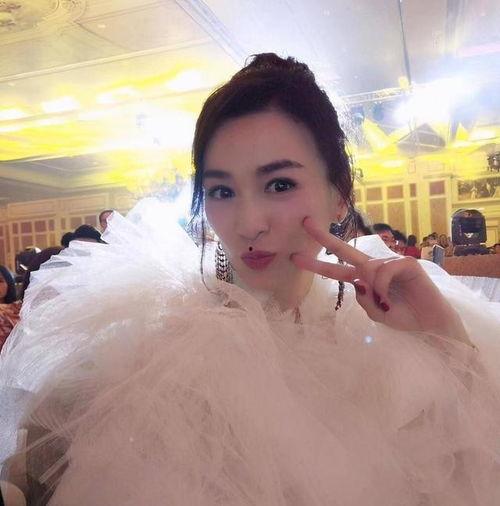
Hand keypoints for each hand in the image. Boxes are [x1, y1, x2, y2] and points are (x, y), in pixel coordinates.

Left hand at [291, 218, 471, 345]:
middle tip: (304, 223)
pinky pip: (384, 270)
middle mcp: (373, 268)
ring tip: (387, 304)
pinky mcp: (405, 263)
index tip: (295, 258)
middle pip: (344, 249)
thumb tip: (358, 282)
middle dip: (324, 236)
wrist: (430, 325)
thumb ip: (363, 300)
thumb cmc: (404, 318)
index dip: (316, 264)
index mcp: (363, 280)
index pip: (335, 270)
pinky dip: (383, 285)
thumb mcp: (376, 314)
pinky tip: (392, 296)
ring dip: (374, 290)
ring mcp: (389, 263)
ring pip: (367, 268)